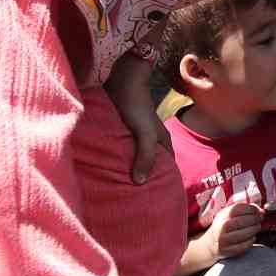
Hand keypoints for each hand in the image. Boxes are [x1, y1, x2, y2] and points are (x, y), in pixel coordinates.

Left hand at [103, 52, 173, 184]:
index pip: (167, 165)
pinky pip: (122, 148)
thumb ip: (144, 156)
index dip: (164, 179)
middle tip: (133, 195)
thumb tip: (140, 183)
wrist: (122, 79)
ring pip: (134, 155)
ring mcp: (136, 134)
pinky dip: (118, 156)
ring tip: (117, 183)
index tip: (156, 196)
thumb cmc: (137, 106)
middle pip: (150, 162)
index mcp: (162, 140)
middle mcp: (151, 138)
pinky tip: (107, 165)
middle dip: (145, 176)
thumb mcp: (145, 132)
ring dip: (128, 166)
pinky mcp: (122, 129)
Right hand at [205, 201, 263, 260]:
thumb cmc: (224, 227)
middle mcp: (221, 227)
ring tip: (257, 228)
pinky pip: (244, 245)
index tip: (258, 211)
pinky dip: (251, 240)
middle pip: (243, 221)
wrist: (210, 244)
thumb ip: (244, 210)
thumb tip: (261, 211)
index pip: (238, 208)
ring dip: (255, 229)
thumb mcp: (229, 215)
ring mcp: (223, 240)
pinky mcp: (227, 251)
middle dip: (255, 219)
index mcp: (222, 216)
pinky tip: (251, 237)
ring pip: (245, 234)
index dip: (252, 209)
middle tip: (260, 219)